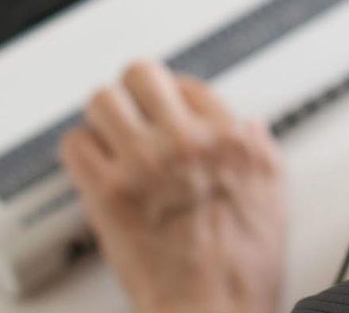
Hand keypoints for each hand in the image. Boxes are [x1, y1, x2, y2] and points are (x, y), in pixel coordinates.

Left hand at [60, 61, 286, 312]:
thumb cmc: (241, 271)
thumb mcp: (273, 198)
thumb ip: (260, 153)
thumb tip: (249, 129)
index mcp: (230, 141)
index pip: (190, 86)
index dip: (174, 100)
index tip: (166, 112)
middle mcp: (186, 143)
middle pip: (142, 76)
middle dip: (134, 94)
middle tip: (131, 112)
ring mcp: (144, 164)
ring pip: (102, 101)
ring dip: (103, 118)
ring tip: (108, 136)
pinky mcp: (108, 193)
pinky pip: (75, 145)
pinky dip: (80, 153)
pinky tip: (93, 166)